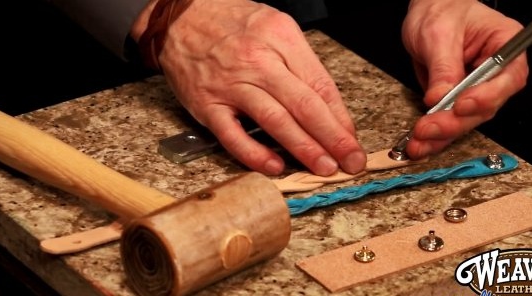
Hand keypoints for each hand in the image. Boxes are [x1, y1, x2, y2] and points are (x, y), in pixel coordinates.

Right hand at [133, 0, 365, 175]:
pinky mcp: (206, 104)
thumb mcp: (274, 27)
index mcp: (281, 37)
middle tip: (351, 161)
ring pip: (275, 121)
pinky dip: (255, 154)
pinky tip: (275, 167)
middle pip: (304, 105)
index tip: (352, 140)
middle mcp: (258, 61)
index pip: (320, 85)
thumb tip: (327, 107)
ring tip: (324, 167)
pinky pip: (233, 135)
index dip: (341, 118)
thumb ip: (300, 64)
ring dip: (304, 148)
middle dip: (332, 138)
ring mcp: (230, 84)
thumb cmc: (230, 22)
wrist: (179, 15)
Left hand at [401, 0, 527, 158]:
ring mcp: (478, 88)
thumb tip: (440, 97)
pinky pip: (451, 121)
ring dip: (443, 135)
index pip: (508, 77)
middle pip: (486, 106)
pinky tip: (420, 144)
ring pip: (467, 120)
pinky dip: (435, 135)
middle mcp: (497, 70)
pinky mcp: (459, 100)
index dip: (487, 96)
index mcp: (505, 44)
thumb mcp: (438, 33)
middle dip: (456, 121)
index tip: (462, 105)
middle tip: (430, 128)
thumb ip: (443, 66)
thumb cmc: (442, 10)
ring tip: (419, 142)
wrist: (428, 10)